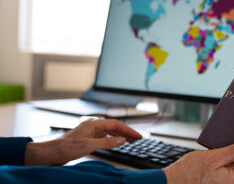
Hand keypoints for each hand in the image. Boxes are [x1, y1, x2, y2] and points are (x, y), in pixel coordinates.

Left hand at [25, 119, 141, 165]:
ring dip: (121, 135)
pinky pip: (104, 137)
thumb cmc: (65, 147)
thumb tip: (121, 140)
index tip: (137, 136)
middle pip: (114, 127)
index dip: (128, 130)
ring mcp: (90, 133)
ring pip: (110, 132)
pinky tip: (116, 143)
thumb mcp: (89, 145)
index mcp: (93, 124)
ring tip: (130, 140)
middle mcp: (92, 127)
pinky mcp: (88, 139)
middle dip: (127, 132)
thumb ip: (107, 142)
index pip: (116, 125)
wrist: (51, 153)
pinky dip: (113, 139)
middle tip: (137, 138)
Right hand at [163, 140, 233, 183]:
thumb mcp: (212, 158)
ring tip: (226, 137)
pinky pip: (225, 160)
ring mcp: (223, 175)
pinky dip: (224, 150)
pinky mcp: (216, 172)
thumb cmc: (188, 174)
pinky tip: (217, 144)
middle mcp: (231, 178)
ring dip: (233, 148)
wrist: (171, 181)